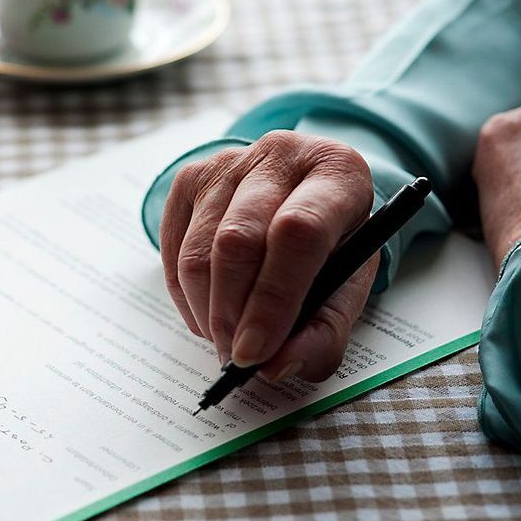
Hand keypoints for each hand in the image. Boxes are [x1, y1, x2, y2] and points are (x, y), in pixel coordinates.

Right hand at [160, 130, 378, 382]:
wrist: (304, 199)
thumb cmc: (329, 248)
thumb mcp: (346, 290)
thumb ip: (322, 334)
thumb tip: (275, 367)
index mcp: (337, 173)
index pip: (297, 232)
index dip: (273, 299)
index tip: (255, 353)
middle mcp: (281, 153)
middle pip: (237, 240)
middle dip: (230, 315)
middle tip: (237, 358)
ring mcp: (228, 162)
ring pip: (198, 252)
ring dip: (206, 313)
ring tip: (227, 338)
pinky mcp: (190, 179)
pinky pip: (173, 252)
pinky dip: (186, 299)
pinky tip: (211, 311)